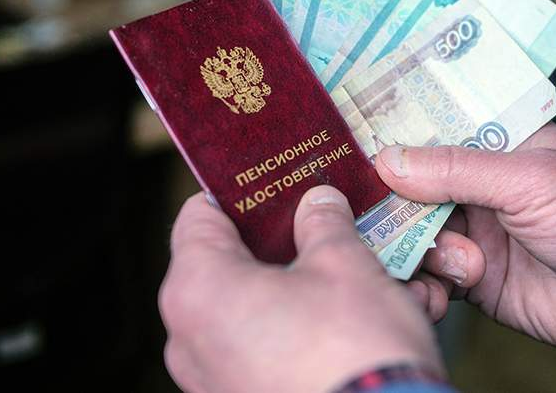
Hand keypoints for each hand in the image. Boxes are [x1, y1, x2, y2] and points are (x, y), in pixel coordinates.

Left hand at [159, 186, 442, 392]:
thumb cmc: (353, 350)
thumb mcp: (345, 265)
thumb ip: (324, 223)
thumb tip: (318, 204)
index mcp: (197, 288)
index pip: (199, 214)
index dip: (241, 192)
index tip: (277, 181)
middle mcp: (190, 338)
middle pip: (232, 265)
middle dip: (287, 244)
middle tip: (327, 225)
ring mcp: (213, 380)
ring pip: (260, 311)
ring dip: (310, 290)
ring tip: (365, 276)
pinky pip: (271, 351)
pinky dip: (310, 332)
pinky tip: (364, 322)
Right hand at [378, 124, 555, 375]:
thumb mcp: (531, 180)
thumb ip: (457, 169)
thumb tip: (388, 159)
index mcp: (498, 141)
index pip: (432, 123)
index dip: (390, 125)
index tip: (344, 130)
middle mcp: (480, 183)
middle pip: (409, 180)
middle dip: (388, 195)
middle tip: (361, 206)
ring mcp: (474, 231)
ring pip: (411, 230)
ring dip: (417, 245)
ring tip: (459, 260)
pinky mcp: (473, 279)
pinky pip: (428, 274)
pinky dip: (427, 280)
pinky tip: (449, 287)